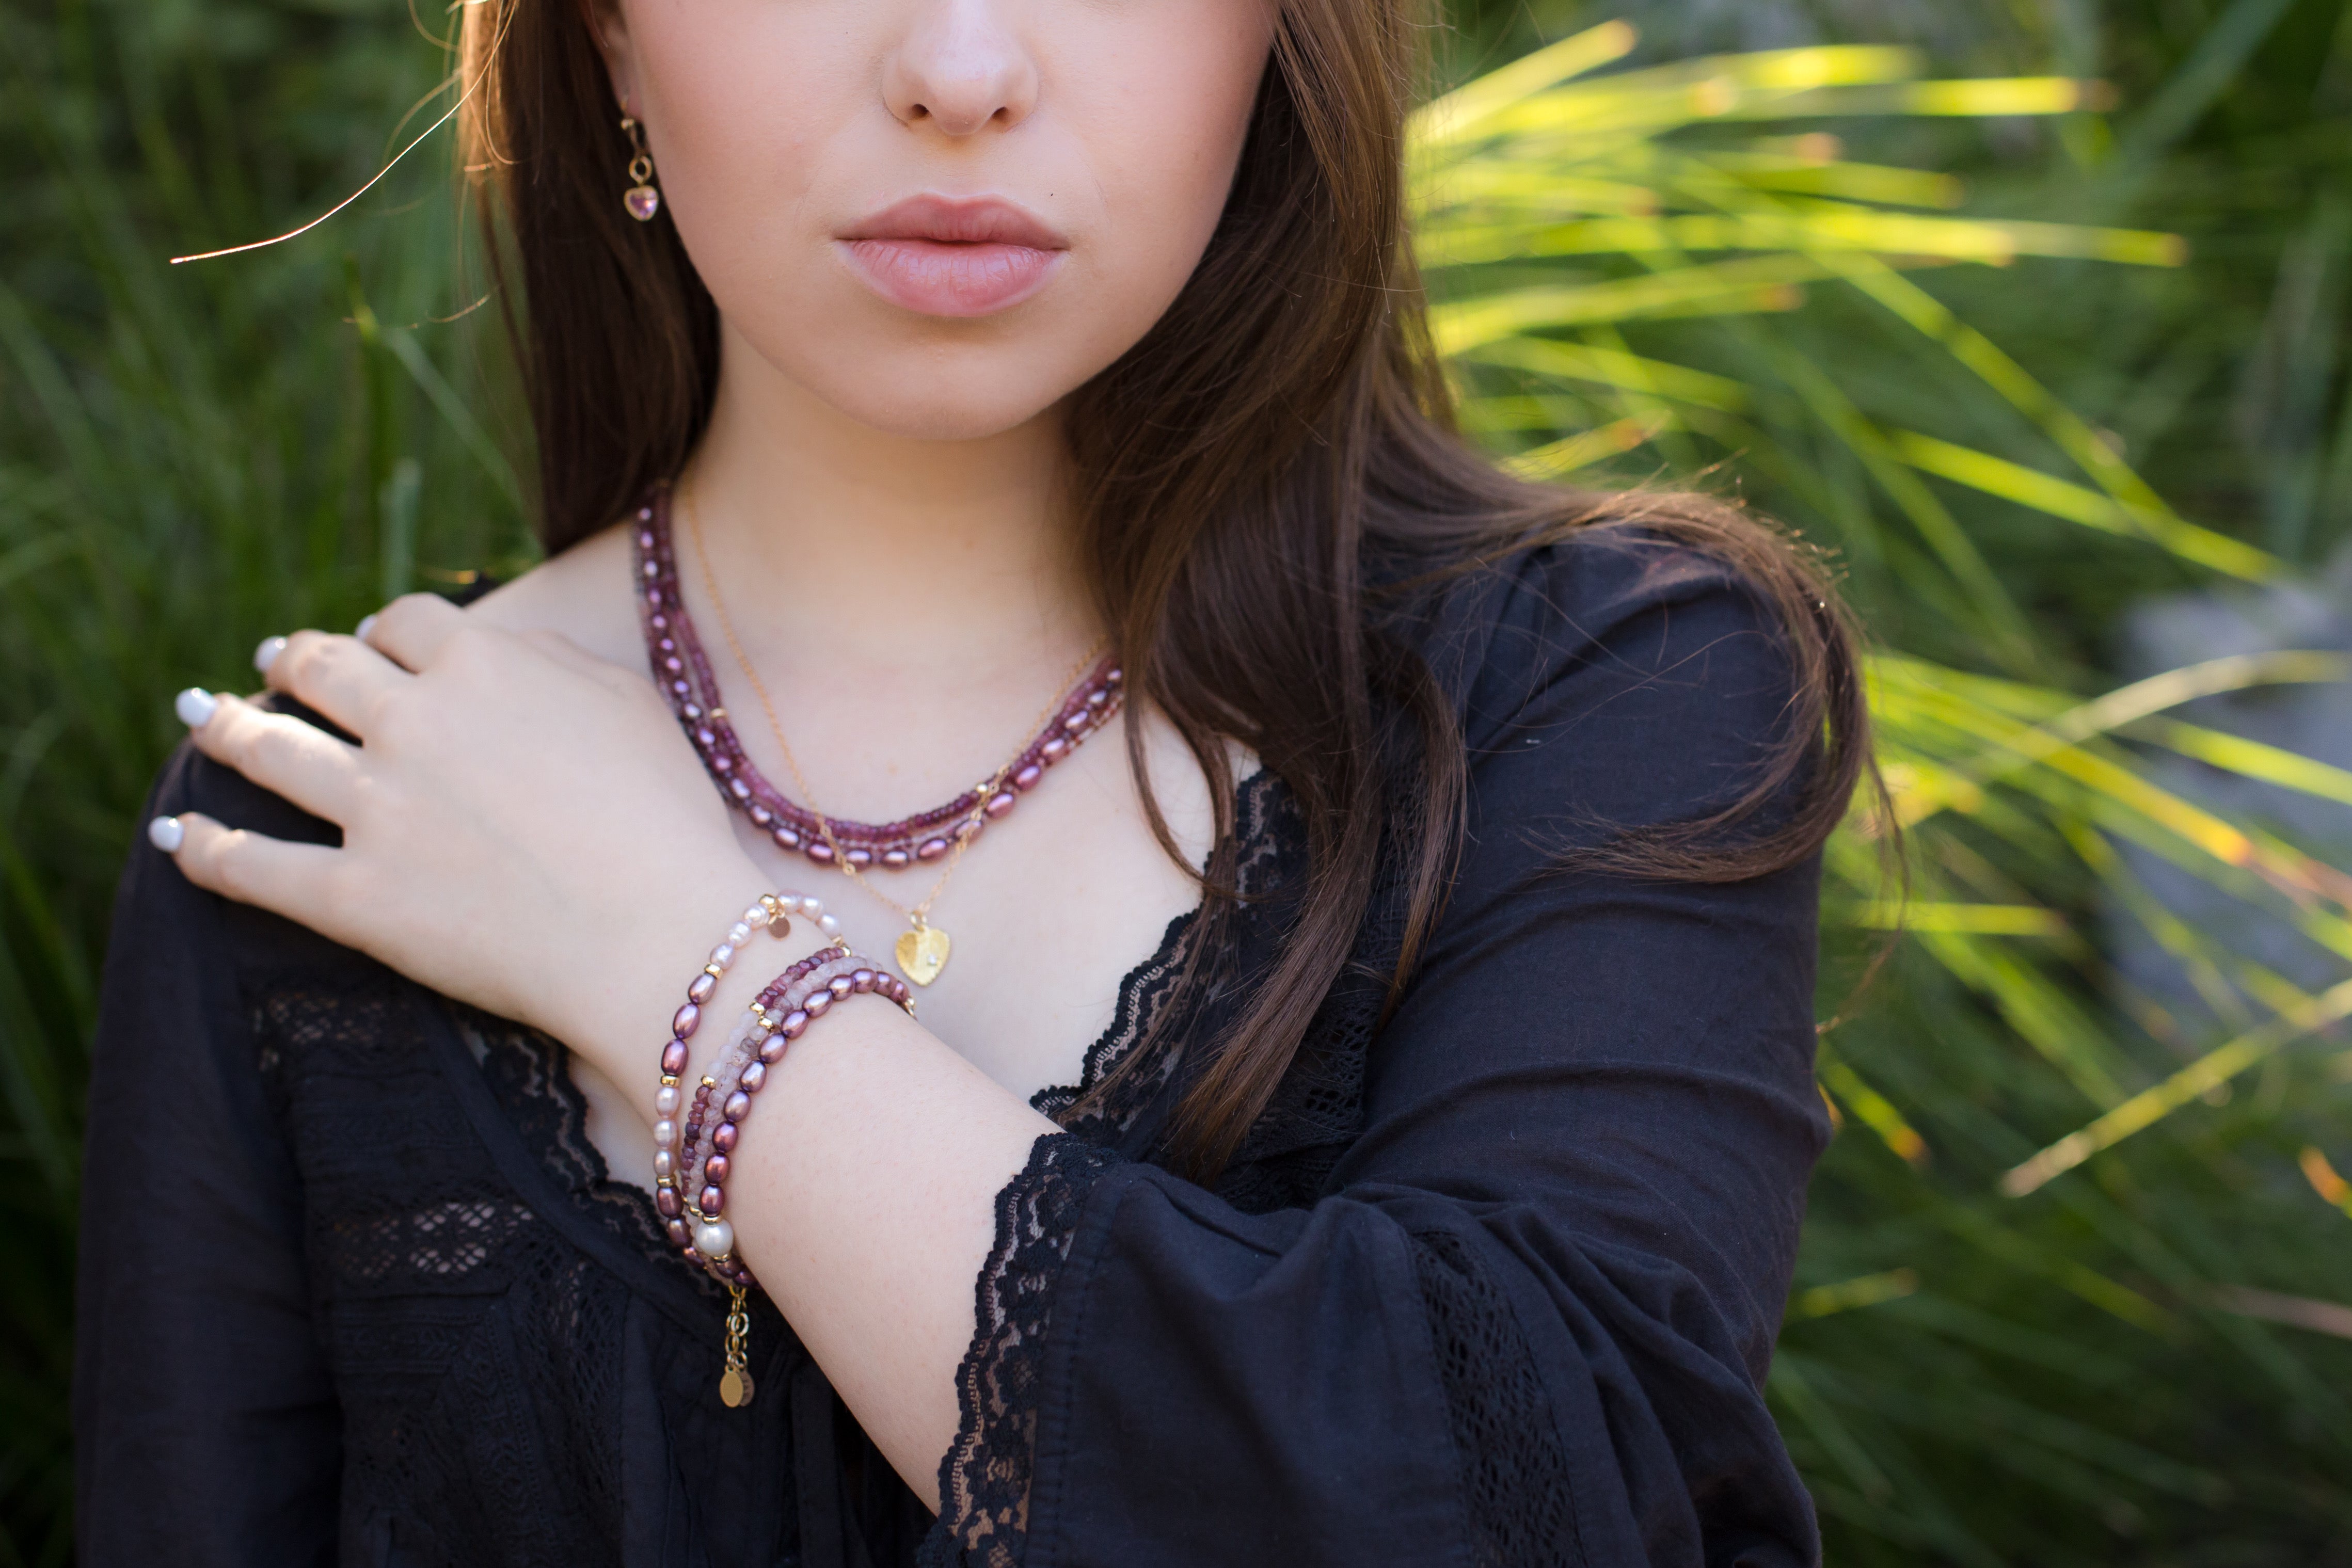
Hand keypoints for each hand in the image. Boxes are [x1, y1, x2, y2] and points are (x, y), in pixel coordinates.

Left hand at [156, 595, 773, 1077]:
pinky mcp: (353, 896)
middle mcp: (413, 721)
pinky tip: (177, 836)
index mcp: (483, 665)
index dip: (381, 632)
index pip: (403, 622)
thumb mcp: (632, 705)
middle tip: (274, 664)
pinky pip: (250, 867)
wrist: (658, 934)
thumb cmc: (668, 821)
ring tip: (204, 719)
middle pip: (320, 668)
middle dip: (290, 661)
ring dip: (224, 727)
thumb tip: (502, 645)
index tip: (375, 646)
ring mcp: (375, 808)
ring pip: (268, 750)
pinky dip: (204, 848)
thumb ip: (555, 661)